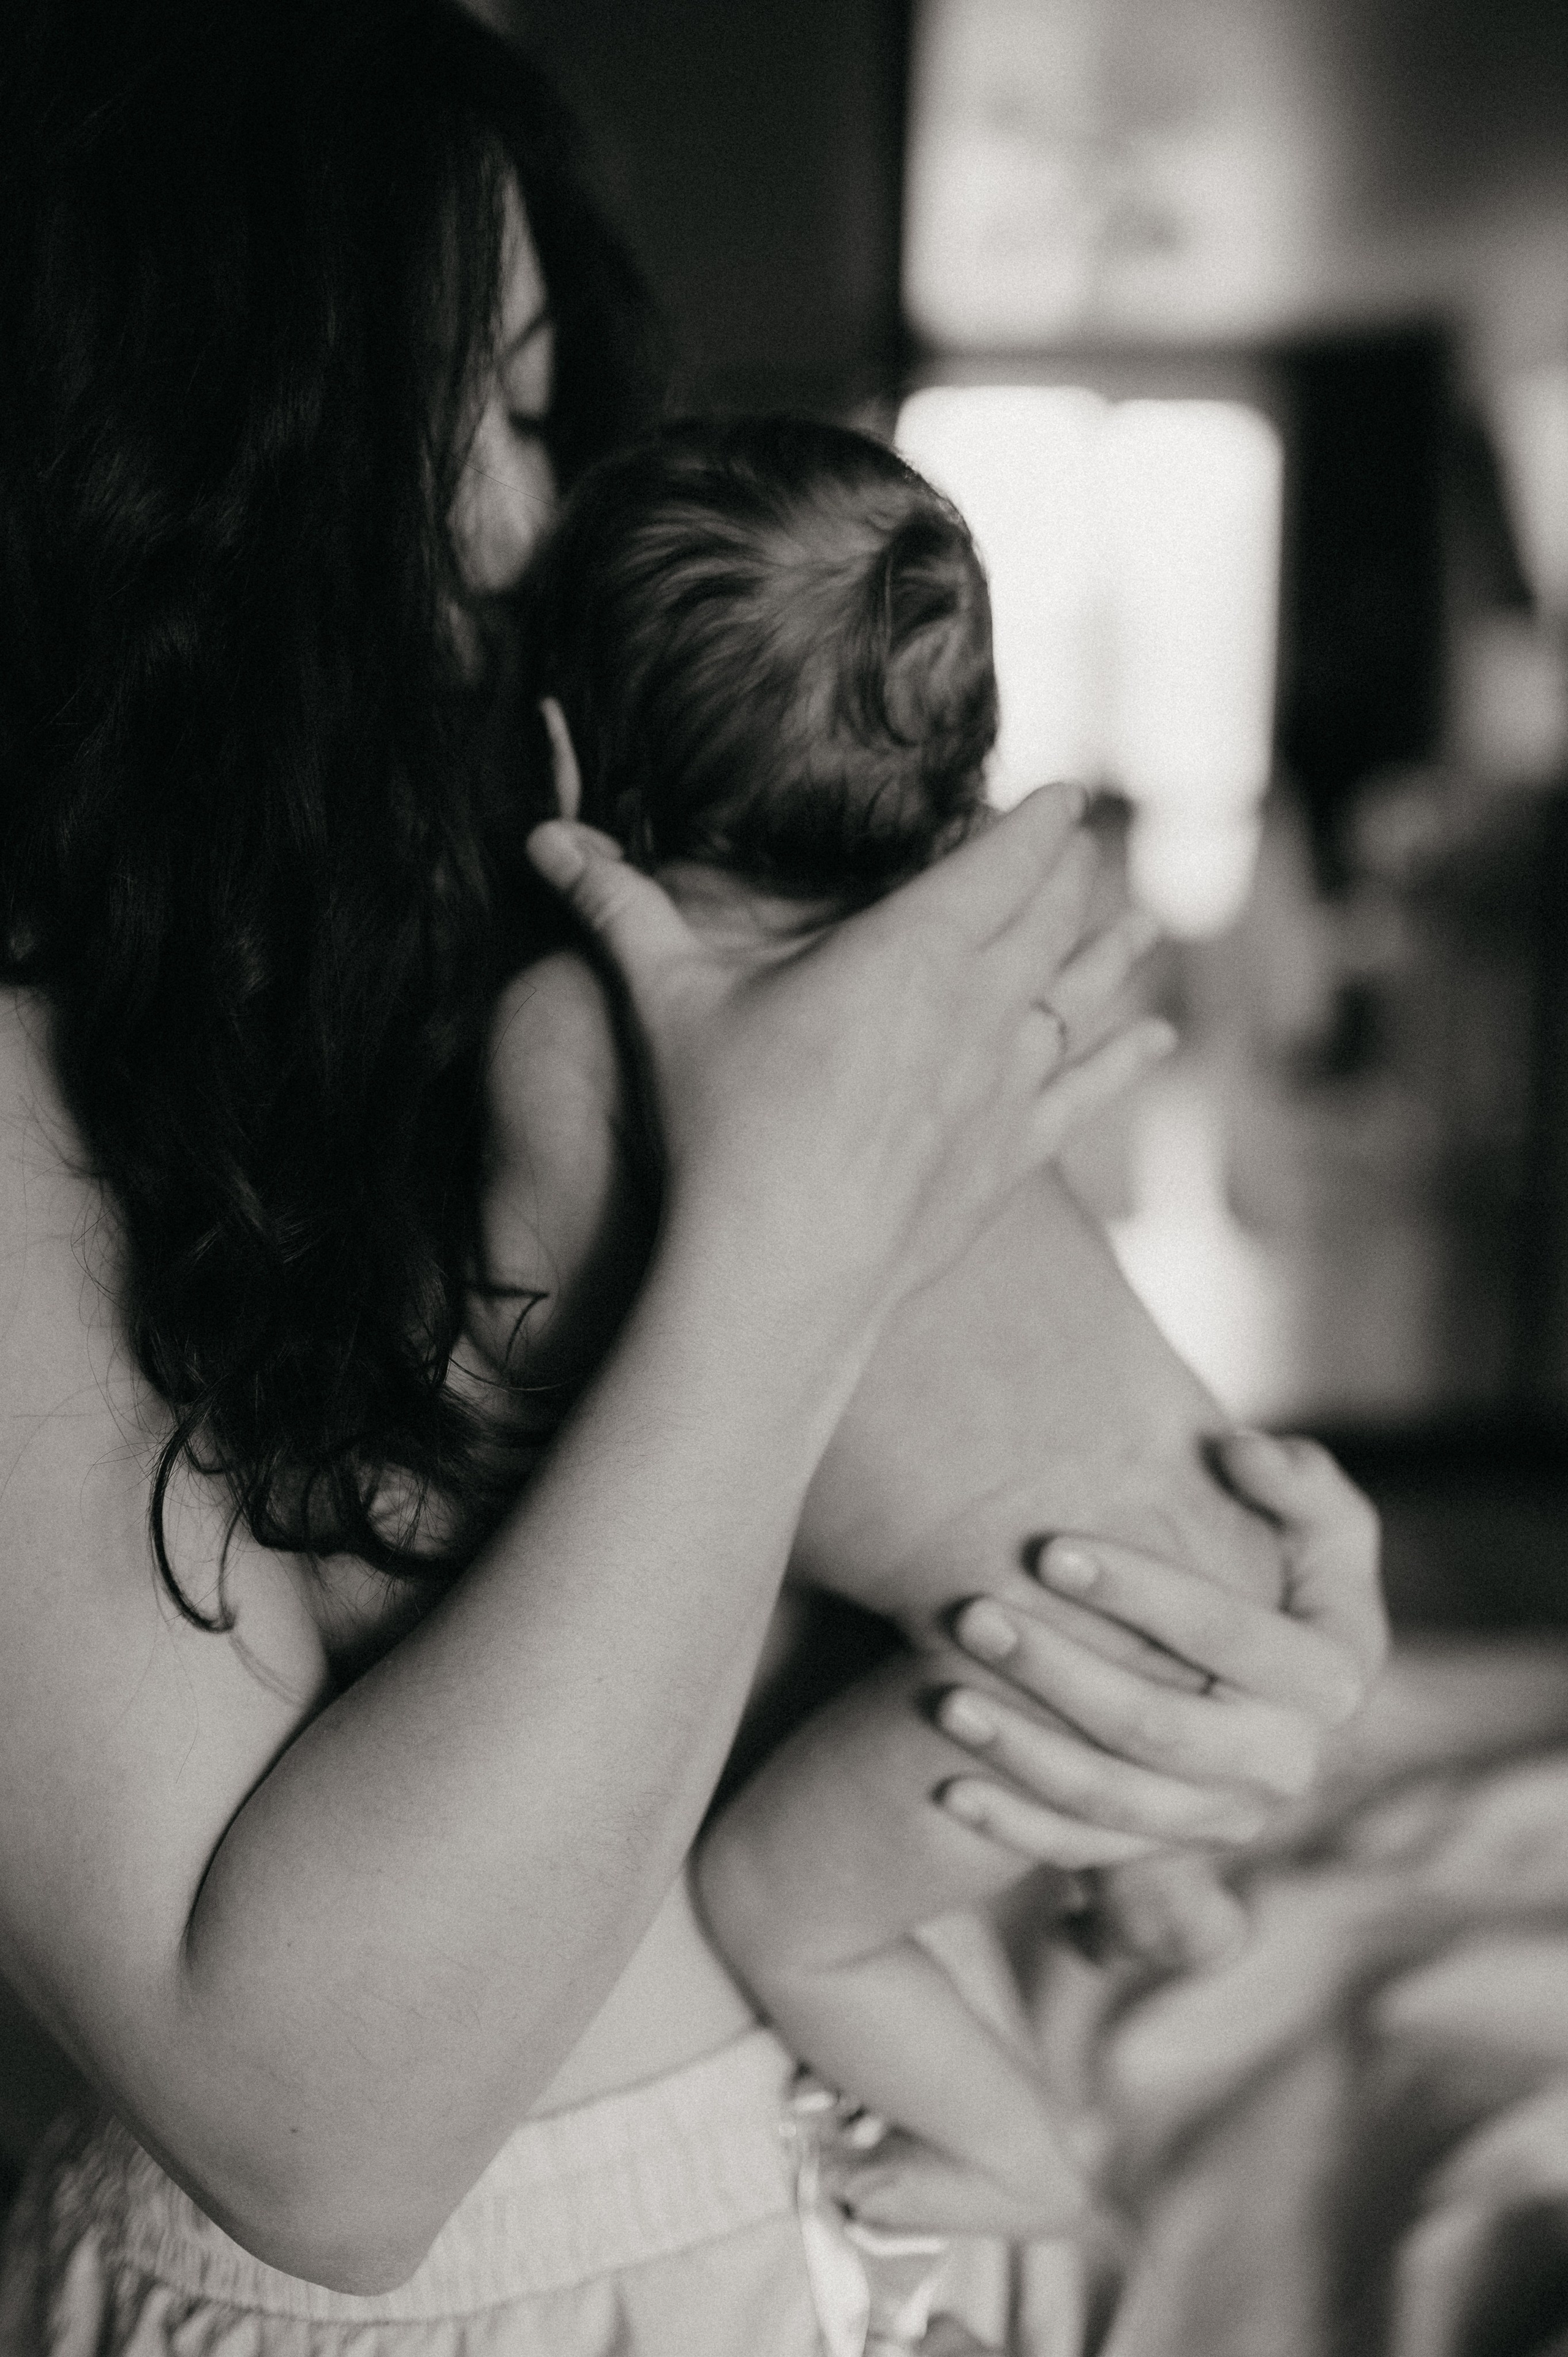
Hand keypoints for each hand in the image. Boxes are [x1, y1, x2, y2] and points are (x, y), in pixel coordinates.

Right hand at [525, 789, 1173, 1341]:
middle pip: (1051, 916)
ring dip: (1114, 949)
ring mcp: (1006, 1083)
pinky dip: (1127, 1057)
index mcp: (913, 946)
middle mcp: (981, 1004)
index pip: (1002, 857)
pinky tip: (1160, 1036)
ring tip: (1147, 918)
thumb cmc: (721, 1127)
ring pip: (1083, 994)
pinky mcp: (1011, 1156)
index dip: (1037, 820)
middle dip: (1070, 874)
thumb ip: (617, 910)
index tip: (1061, 792)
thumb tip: (543, 839)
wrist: (780, 1273)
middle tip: (1090, 843)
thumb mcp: (666, 1002)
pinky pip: (1088, 1091)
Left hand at [928, 1433, 1384, 1861]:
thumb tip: (1240, 1450)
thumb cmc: (1282, 1565)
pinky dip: (1015, 1828)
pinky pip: (1085, 1853)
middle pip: (1161, 1728)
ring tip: (943, 1698)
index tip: (1049, 1547)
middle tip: (972, 1616)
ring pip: (1114, 1801)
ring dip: (1023, 1753)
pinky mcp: (1168, 1851)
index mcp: (1332, 1681)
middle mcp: (1286, 1765)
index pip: (1228, 1637)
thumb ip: (1297, 1482)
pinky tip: (946, 1788)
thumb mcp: (1315, 1521)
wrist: (1259, 1671)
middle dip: (1060, 1673)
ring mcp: (1223, 1818)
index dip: (1141, 1592)